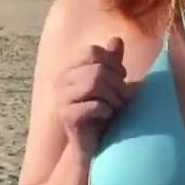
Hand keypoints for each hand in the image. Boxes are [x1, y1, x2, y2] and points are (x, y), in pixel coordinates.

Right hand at [56, 37, 127, 151]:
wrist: (95, 145)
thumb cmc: (105, 112)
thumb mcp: (112, 83)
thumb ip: (112, 61)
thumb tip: (116, 39)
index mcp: (71, 69)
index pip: (93, 51)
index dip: (113, 63)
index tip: (122, 78)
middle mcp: (62, 81)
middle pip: (97, 68)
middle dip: (117, 83)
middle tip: (122, 98)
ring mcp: (61, 98)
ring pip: (95, 83)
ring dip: (113, 97)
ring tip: (117, 107)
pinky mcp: (66, 116)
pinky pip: (93, 105)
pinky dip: (107, 110)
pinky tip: (108, 116)